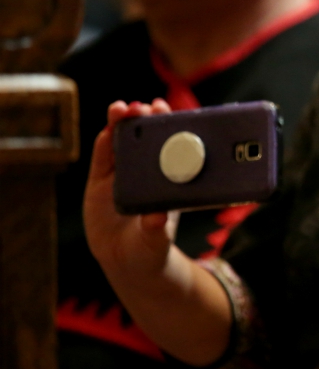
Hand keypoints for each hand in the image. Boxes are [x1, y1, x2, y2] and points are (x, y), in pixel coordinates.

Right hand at [84, 99, 176, 279]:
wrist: (128, 262)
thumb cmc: (152, 245)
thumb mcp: (157, 240)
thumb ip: (156, 229)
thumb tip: (155, 218)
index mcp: (166, 178)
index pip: (167, 145)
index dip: (166, 125)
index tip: (166, 110)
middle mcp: (145, 171)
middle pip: (143, 138)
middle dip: (143, 117)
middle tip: (146, 106)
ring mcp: (121, 175)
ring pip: (120, 143)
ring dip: (120, 123)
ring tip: (121, 108)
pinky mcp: (100, 184)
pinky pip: (101, 160)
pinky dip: (103, 144)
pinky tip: (106, 131)